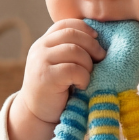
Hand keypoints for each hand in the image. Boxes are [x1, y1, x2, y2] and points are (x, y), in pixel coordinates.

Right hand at [7, 20, 104, 139]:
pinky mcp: (46, 77)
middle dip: (92, 45)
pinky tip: (82, 86)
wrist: (37, 115)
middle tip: (101, 59)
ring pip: (75, 51)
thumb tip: (99, 40)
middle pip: (72, 34)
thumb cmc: (56, 90)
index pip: (65, 24)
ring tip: (88, 76)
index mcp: (44, 43)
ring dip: (88, 64)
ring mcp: (41, 61)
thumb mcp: (59, 65)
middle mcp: (39, 48)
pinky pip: (74, 69)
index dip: (84, 28)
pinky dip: (84, 77)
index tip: (96, 38)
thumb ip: (69, 51)